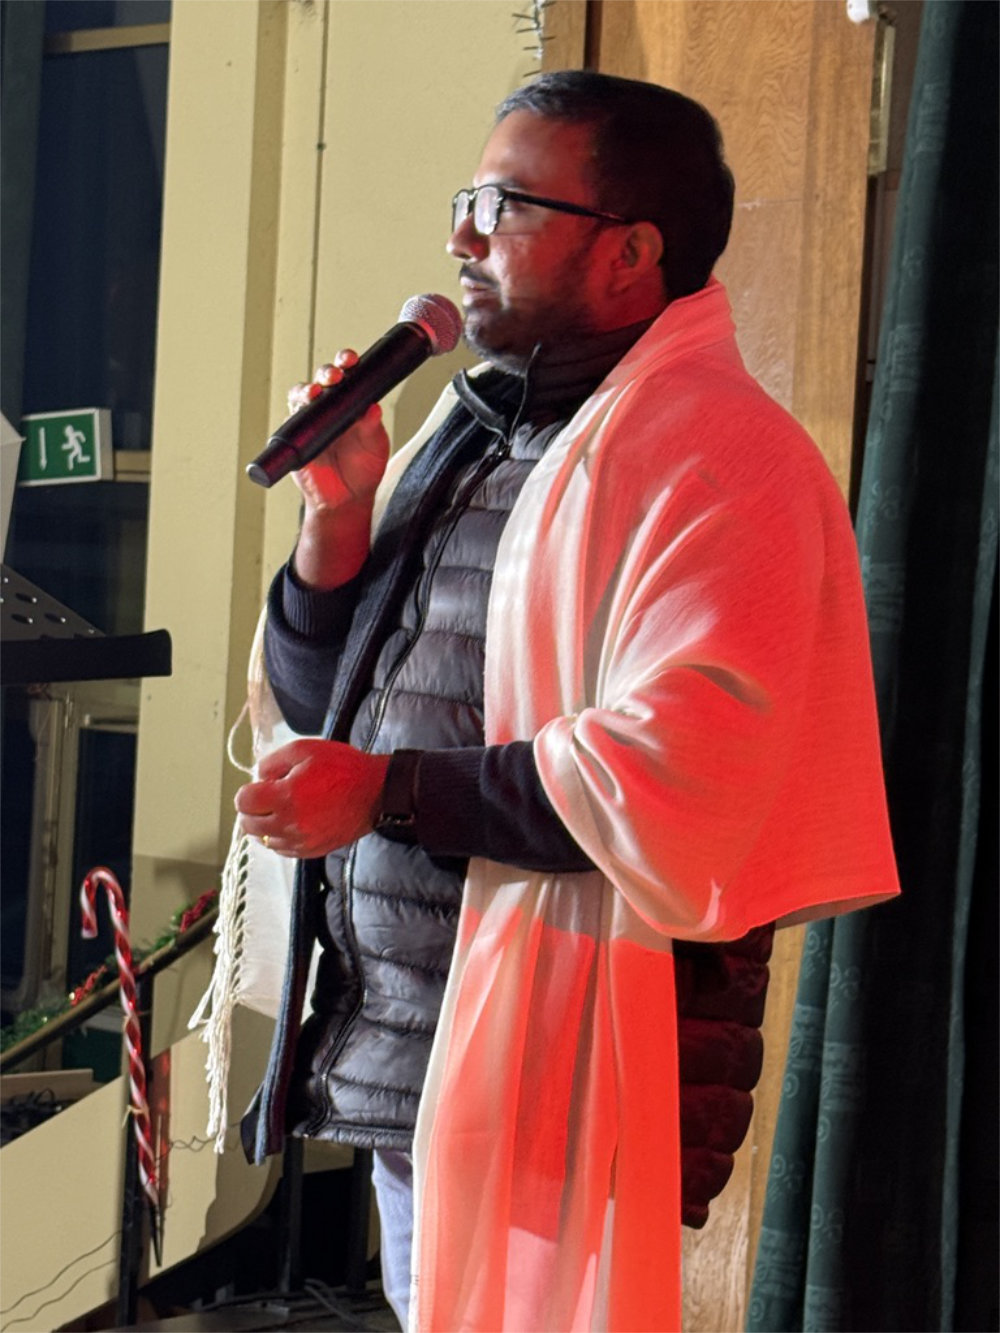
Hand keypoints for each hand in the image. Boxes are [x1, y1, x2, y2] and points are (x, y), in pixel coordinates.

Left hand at [235, 739, 390, 858]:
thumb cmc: (343, 769)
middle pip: (249, 824)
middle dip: (253, 809)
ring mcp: (300, 841)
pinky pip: (282, 850)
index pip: (244, 802)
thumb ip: (273, 761)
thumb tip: (257, 776)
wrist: (375, 793)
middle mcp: (290, 824)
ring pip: (263, 839)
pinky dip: (280, 837)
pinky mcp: (311, 851)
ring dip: (266, 824)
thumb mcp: (305, 749)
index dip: (248, 790)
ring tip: (283, 809)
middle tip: (268, 797)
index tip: (260, 786)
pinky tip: (293, 822)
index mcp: (286, 797)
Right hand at [288, 352, 390, 513]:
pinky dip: (294, 414)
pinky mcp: (296, 437)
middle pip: (321, 379)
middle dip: (325, 373)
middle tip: (333, 377)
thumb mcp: (375, 446)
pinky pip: (291, 421)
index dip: (345, 362)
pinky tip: (299, 412)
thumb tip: (373, 408)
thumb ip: (372, 427)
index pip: (346, 374)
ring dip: (305, 390)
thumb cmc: (364, 469)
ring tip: (313, 394)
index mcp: (351, 402)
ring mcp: (311, 420)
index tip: (350, 360)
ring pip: (301, 395)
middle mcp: (329, 406)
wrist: (347, 499)